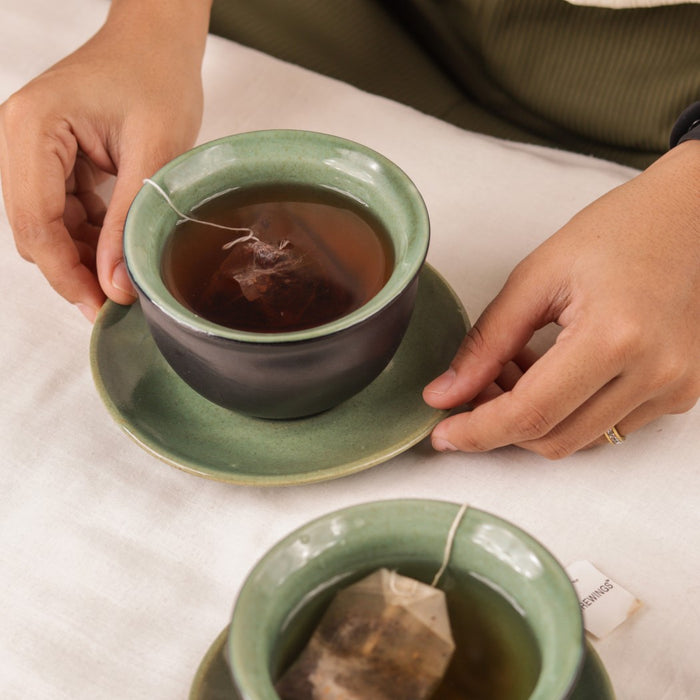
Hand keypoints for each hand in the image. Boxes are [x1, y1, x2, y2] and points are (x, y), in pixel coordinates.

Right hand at [0, 0, 210, 320]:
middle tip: (116, 302)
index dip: (64, 274)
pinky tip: (117, 249)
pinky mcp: (51, 160)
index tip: (100, 307)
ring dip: (82, 257)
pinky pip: (61, 213)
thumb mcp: (154, 153)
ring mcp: (31, 151)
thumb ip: (127, 221)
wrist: (159, 43)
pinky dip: (88, 237)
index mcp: (31, 129)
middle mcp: (18, 140)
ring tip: (122, 279)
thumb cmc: (158, 79)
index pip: (34, 222)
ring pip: (46, 227)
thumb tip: (113, 286)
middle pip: (33, 230)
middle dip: (72, 270)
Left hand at [424, 140, 699, 457]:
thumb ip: (487, 342)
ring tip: (516, 365)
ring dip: (533, 417)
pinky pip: (606, 426)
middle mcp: (654, 373)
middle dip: (499, 423)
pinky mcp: (680, 394)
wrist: (692, 216)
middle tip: (475, 384)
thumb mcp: (537, 277)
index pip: (530, 414)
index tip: (444, 433)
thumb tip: (446, 393)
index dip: (477, 432)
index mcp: (615, 336)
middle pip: (552, 439)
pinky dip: (566, 411)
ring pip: (577, 439)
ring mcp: (674, 388)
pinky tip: (551, 370)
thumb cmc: (621, 230)